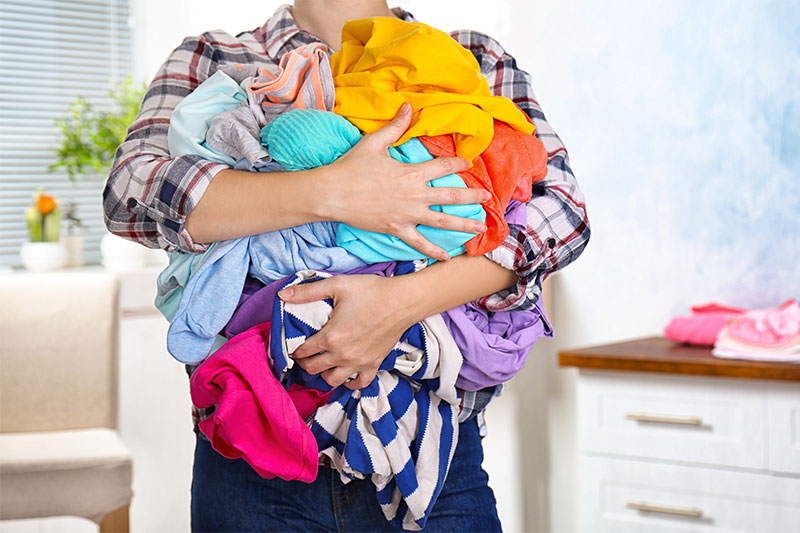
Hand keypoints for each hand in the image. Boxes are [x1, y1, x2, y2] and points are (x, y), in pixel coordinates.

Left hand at [278, 274, 415, 389]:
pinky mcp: (373, 364)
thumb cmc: (372, 291)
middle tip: (303, 355)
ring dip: (323, 374)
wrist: (403, 301)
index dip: (293, 349)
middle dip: (304, 363)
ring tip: (322, 364)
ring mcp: (359, 363)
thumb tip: (283, 295)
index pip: (302, 351)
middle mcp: (342, 355)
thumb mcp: (337, 285)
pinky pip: (358, 384)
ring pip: (332, 380)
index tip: (292, 346)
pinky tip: (345, 376)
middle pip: (313, 368)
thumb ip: (308, 292)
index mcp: (330, 337)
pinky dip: (349, 383)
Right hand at [321, 103, 488, 260]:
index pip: (443, 166)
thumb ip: (395, 125)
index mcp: (412, 172)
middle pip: (451, 195)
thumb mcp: (374, 142)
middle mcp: (415, 194)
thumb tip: (408, 106)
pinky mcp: (397, 229)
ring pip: (442, 221)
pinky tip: (446, 257)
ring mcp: (408, 214)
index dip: (459, 163)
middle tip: (486, 198)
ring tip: (479, 227)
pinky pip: (419, 243)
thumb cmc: (352, 167)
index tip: (469, 163)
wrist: (332, 193)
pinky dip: (433, 251)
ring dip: (463, 225)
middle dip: (471, 196)